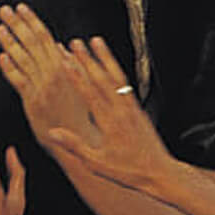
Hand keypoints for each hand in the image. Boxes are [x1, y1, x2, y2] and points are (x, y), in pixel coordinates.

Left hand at [0, 3, 96, 148]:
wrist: (78, 137)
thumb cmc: (81, 111)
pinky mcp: (32, 102)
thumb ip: (70, 62)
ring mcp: (41, 86)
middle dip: (17, 25)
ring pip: (22, 59)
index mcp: (63, 65)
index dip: (31, 20)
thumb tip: (60, 45)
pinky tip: (1, 57)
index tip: (20, 7)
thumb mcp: (81, 82)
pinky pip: (18, 82)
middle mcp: (52, 73)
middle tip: (4, 11)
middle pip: (31, 43)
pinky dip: (9, 69)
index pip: (44, 36)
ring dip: (10, 42)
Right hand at [43, 37, 178, 195]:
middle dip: (88, 59)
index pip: (89, 94)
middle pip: (102, 79)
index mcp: (109, 123)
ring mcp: (131, 107)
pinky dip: (116, 68)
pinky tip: (111, 61)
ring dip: (105, 57)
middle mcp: (121, 110)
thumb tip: (54, 132)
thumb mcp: (97, 164)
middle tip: (76, 42)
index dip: (76, 77)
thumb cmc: (130, 171)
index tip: (64, 61)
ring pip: (116, 76)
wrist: (161, 173)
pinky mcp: (138, 107)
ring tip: (96, 40)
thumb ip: (75, 146)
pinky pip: (125, 83)